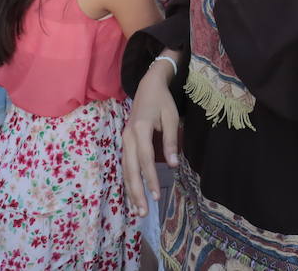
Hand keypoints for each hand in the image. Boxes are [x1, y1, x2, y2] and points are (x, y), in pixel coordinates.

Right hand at [121, 59, 181, 217]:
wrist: (148, 86)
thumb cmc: (162, 101)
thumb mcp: (172, 117)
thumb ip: (170, 140)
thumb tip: (174, 165)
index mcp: (140, 128)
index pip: (145, 159)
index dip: (151, 178)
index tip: (157, 196)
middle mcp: (128, 136)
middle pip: (131, 168)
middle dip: (137, 191)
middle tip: (143, 212)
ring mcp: (124, 140)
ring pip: (125, 169)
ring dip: (131, 190)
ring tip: (137, 210)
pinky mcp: (125, 143)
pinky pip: (125, 165)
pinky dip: (128, 181)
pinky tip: (133, 194)